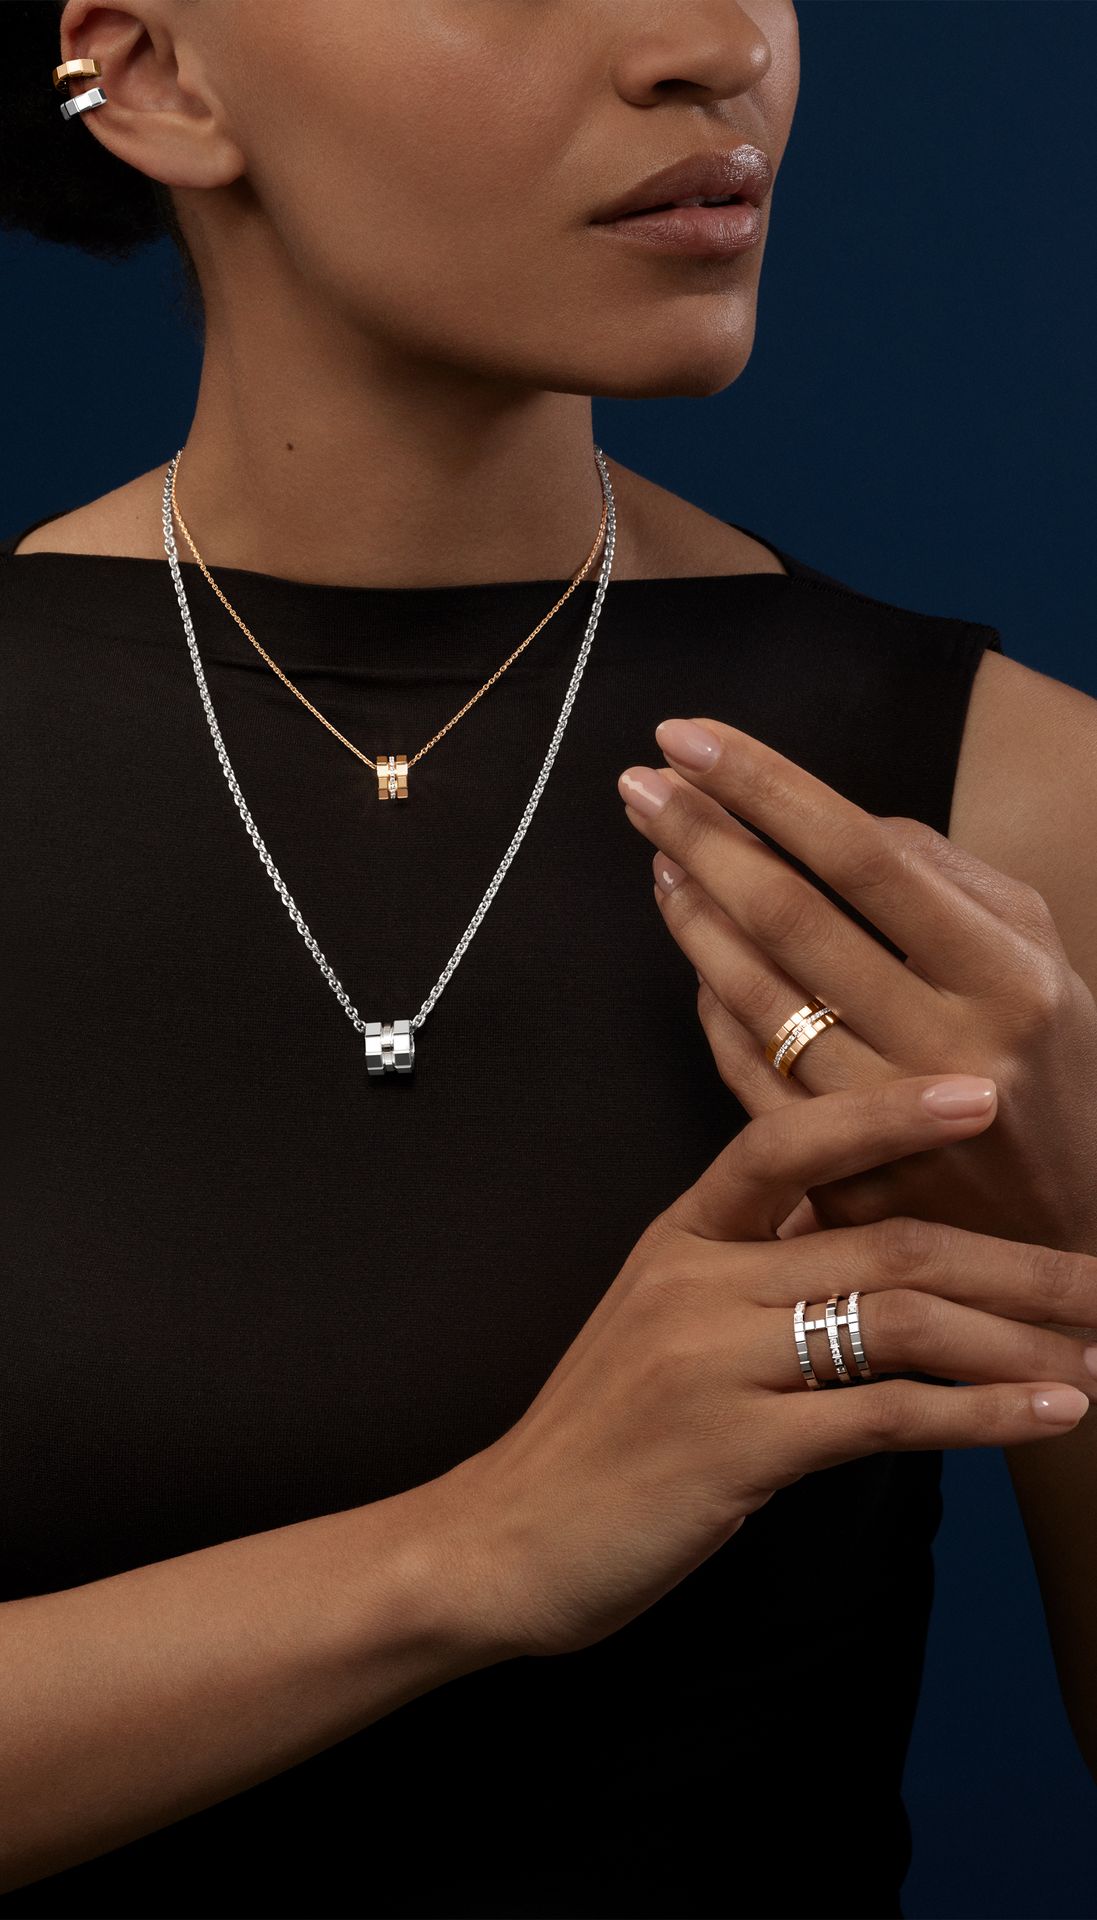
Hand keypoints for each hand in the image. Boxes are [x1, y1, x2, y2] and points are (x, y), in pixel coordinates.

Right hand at [445, 1076, 1095, 1661]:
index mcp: (680, 1237)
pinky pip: (884, 1416)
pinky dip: (983, 1414)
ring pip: (898, 1319)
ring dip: (1016, 1337)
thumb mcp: (659, 1320)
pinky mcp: (736, 1448)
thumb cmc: (601, 1432)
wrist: (506, 1537)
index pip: (787, 1144)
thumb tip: (860, 1235)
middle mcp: (696, 1281)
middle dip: (1012, 1259)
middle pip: (883, 1241)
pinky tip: (1047, 1414)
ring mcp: (713, 1361)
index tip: (979, 1093)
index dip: (887, 1112)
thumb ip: (747, 1269)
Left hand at [617, 715, 1096, 1286]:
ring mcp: (887, 1125)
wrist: (1064, 1232)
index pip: (863, 855)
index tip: (688, 737)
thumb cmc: (1044, 1063)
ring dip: (691, 916)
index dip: (766, 789)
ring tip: (658, 852)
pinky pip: (747, 1074)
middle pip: (791, 920)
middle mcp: (949, 1050)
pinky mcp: (842, 1181)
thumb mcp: (1037, 956)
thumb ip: (943, 876)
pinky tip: (693, 950)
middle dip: (702, 839)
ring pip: (755, 999)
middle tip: (640, 784)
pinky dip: (710, 1004)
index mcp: (1008, 975)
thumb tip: (828, 820)